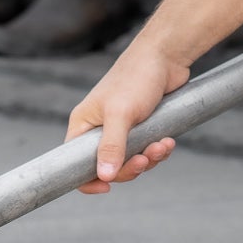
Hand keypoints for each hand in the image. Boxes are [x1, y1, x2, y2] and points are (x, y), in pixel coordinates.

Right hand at [66, 32, 190, 193]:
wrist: (167, 55)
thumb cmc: (137, 76)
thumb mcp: (121, 113)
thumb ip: (112, 146)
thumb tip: (105, 177)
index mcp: (84, 125)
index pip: (74, 163)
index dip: (88, 180)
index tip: (107, 187)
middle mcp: (100, 128)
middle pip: (108, 167)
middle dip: (130, 167)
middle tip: (144, 160)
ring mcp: (122, 128)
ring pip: (130, 160)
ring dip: (148, 158)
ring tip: (162, 146)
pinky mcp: (142, 126)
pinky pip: (146, 150)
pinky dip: (157, 150)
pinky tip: (168, 142)